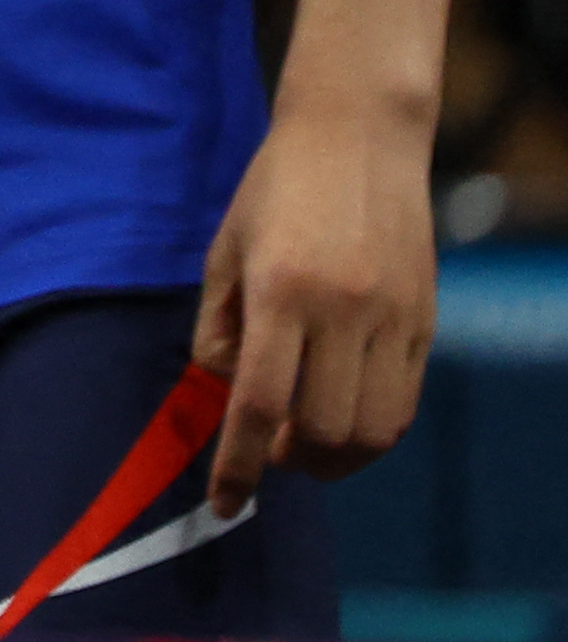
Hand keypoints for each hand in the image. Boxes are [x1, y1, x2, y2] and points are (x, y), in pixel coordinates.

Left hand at [196, 92, 438, 504]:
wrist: (357, 138)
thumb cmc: (274, 191)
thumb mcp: (224, 251)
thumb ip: (218, 328)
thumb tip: (222, 395)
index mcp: (280, 291)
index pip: (258, 403)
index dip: (239, 463)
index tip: (223, 502)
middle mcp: (342, 310)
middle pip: (322, 429)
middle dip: (290, 462)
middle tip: (268, 457)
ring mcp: (392, 318)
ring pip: (372, 430)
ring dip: (336, 458)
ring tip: (305, 446)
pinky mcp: (424, 321)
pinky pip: (403, 403)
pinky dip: (373, 431)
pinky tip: (344, 421)